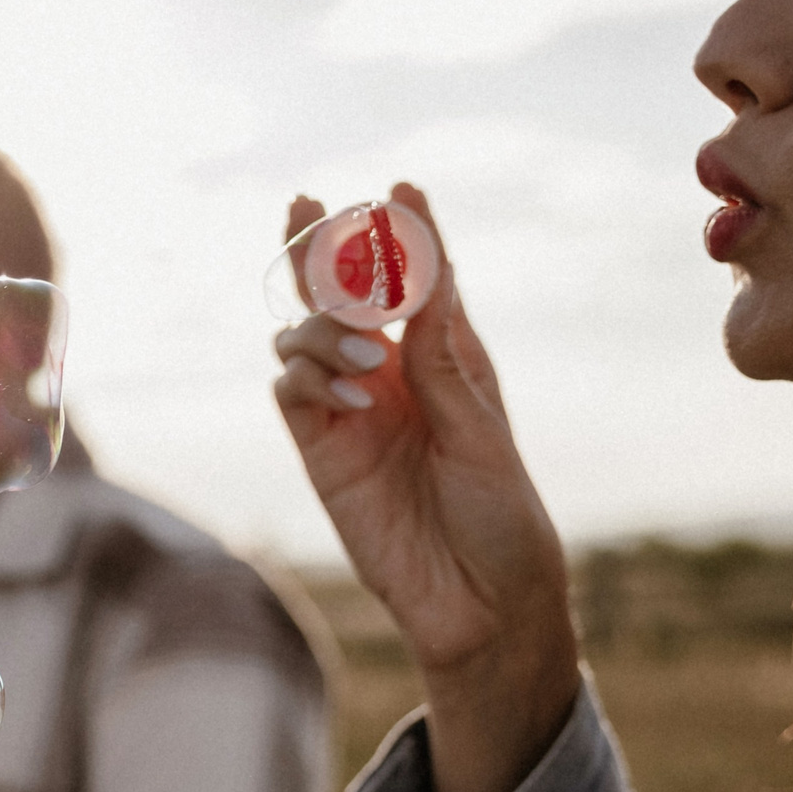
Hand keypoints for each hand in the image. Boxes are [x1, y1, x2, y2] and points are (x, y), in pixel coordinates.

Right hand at [271, 185, 581, 791]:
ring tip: (362, 356)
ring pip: (303, 335)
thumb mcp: (482, 434)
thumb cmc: (503, 517)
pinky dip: (305, 378)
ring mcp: (351, 410)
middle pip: (339, 294)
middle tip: (306, 207)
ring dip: (321, 328)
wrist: (479, 604)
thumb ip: (440, 365)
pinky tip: (345, 395)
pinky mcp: (320, 451)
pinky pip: (289, 393)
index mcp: (445, 359)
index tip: (399, 187)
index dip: (404, 233)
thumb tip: (420, 286)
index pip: (418, 280)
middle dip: (319, 248)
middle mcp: (392, 374)